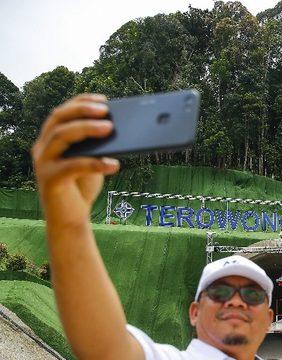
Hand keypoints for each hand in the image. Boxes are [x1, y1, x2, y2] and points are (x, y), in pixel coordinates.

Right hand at [32, 94, 119, 226]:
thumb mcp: (93, 160)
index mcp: (52, 138)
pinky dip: (94, 163)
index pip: (63, 111)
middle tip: (106, 110)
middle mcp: (43, 147)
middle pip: (58, 118)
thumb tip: (119, 128)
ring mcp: (43, 162)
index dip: (82, 101)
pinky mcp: (50, 180)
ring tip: (110, 129)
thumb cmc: (83, 186)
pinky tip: (114, 164)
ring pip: (61, 136)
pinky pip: (72, 166)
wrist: (70, 219)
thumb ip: (98, 145)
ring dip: (86, 129)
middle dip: (82, 110)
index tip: (104, 99)